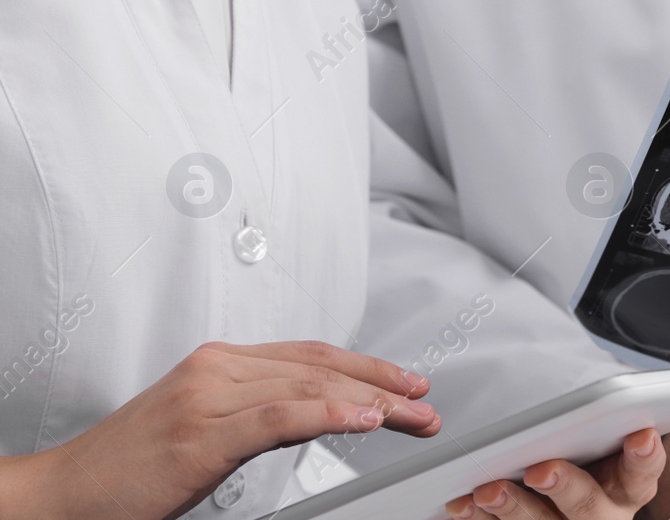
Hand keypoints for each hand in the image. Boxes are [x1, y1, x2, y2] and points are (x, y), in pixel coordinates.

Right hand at [0, 340, 438, 519]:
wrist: (63, 494)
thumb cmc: (129, 469)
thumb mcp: (203, 426)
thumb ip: (253, 410)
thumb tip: (313, 413)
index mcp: (220, 362)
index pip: (313, 355)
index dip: (367, 366)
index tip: (406, 384)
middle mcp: (219, 368)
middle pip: (321, 367)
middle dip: (383, 384)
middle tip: (426, 402)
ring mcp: (210, 396)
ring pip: (311, 387)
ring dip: (373, 402)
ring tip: (412, 416)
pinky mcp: (203, 432)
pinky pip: (281, 416)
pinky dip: (330, 413)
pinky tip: (365, 420)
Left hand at [445, 428, 664, 519]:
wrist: (567, 498)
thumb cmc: (587, 457)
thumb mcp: (602, 440)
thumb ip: (598, 422)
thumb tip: (586, 391)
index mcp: (629, 485)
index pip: (644, 470)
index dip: (645, 455)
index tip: (640, 435)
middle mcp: (604, 514)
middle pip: (588, 506)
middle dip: (564, 487)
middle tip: (541, 470)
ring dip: (514, 508)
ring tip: (488, 491)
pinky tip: (464, 504)